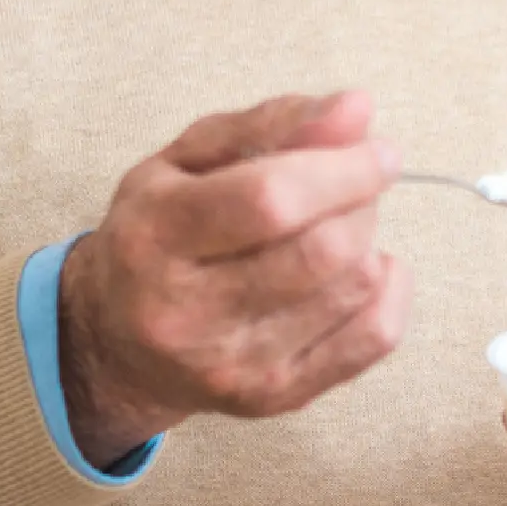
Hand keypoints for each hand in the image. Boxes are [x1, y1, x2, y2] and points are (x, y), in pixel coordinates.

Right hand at [54, 89, 405, 463]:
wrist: (117, 341)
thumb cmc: (156, 231)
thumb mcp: (185, 160)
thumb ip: (267, 126)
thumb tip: (358, 108)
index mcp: (155, 233)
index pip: (269, 200)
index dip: (340, 170)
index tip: (380, 149)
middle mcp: (190, 309)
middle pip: (319, 250)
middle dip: (359, 202)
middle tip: (353, 182)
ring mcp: (236, 363)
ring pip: (350, 291)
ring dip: (367, 240)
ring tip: (340, 223)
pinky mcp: (275, 397)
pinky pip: (370, 341)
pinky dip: (389, 292)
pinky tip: (368, 268)